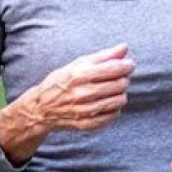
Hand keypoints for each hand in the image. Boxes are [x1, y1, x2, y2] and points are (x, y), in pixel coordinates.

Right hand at [0, 43, 133, 163]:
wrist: (41, 107)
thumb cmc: (62, 81)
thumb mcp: (78, 64)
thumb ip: (103, 56)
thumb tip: (125, 47)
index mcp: (79, 75)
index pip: (113, 69)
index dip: (126, 66)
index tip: (129, 64)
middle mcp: (81, 93)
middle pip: (118, 85)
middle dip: (124, 79)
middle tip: (120, 78)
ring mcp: (84, 111)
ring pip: (118, 101)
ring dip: (121, 94)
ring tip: (114, 91)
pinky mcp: (86, 124)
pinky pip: (112, 116)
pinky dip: (115, 109)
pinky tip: (108, 103)